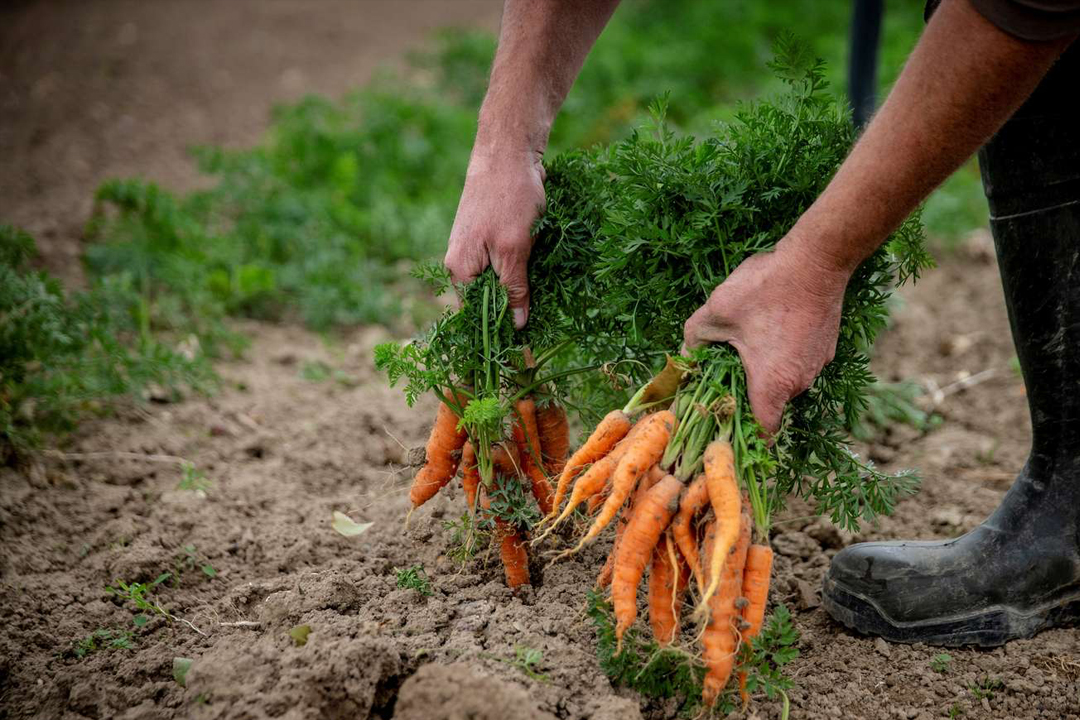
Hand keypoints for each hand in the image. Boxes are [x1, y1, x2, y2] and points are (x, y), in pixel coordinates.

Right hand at [444, 145, 545, 328]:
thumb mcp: (514, 249)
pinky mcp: (492, 237)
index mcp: (460, 270)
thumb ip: (513, 288)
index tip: (523, 350)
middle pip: (486, 302)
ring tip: (545, 304)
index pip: (475, 317)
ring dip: (520, 290)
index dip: (498, 333)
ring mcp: (476, 249)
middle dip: (511, 312)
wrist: (508, 150)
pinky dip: (523, 270)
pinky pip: (506, 264)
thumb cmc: (508, 198)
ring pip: (498, 283)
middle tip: (540, 326)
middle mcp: (463, 263)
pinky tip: (542, 274)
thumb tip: (516, 326)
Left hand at [683, 234, 851, 433]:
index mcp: (772, 384)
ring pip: (784, 382)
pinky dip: (783, 356)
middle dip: (745, 395)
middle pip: (770, 405)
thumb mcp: (716, 312)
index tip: (723, 425)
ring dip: (764, 372)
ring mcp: (817, 366)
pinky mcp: (826, 349)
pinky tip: (769, 329)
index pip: (762, 434)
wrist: (817, 259)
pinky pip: (798, 363)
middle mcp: (800, 383)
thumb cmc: (766, 288)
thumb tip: (683, 359)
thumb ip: (693, 341)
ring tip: (745, 346)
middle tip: (721, 374)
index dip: (741, 436)